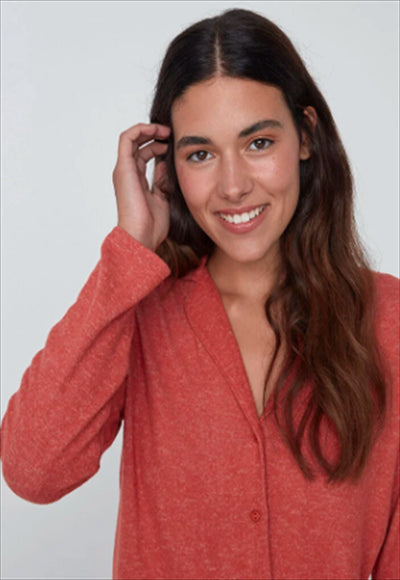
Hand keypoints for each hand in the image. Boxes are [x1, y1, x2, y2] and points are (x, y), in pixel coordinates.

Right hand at [112, 123, 170, 250]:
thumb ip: (162, 181)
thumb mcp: (163, 198)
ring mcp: (124, 170)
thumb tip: (165, 164)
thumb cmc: (152, 225)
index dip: (158, 145)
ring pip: (131, 138)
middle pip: (137, 145)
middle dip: (154, 134)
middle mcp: (127, 173)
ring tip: (165, 130)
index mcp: (136, 181)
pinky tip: (156, 130)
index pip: (143, 155)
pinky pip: (127, 139)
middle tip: (171, 132)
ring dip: (148, 129)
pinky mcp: (123, 168)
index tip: (173, 144)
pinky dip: (140, 129)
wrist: (142, 236)